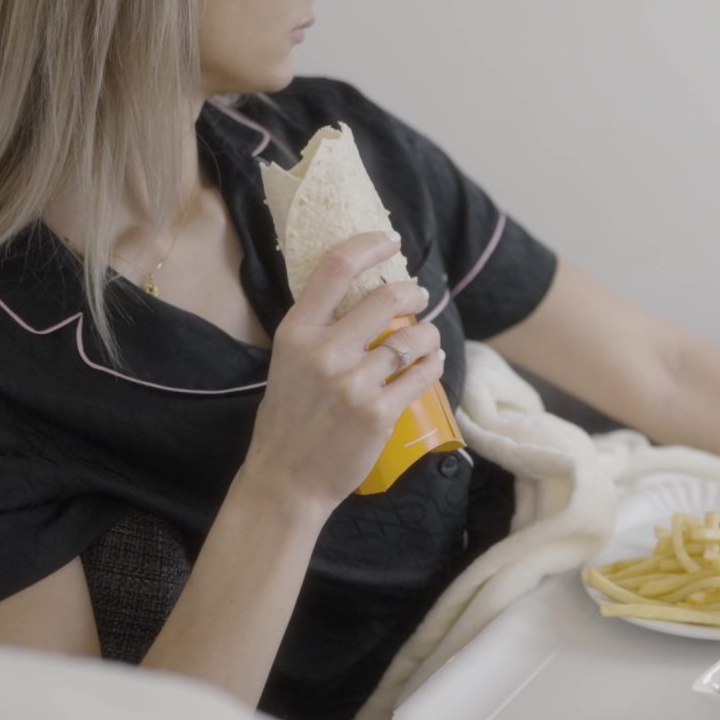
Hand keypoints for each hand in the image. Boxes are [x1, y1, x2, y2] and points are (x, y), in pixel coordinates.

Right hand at [240, 231, 445, 513]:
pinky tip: (431, 364)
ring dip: (428, 334)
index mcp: (296, 333)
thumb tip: (363, 296)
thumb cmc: (289, 419)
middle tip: (419, 296)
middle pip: (387, 297)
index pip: (335, 268)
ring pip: (413, 338)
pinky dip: (433, 365)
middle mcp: (324, 352)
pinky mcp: (379, 412)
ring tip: (427, 339)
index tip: (390, 240)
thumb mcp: (288, 362)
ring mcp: (353, 383)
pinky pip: (422, 375)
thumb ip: (320, 330)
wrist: (286, 479)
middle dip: (413, 293)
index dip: (368, 246)